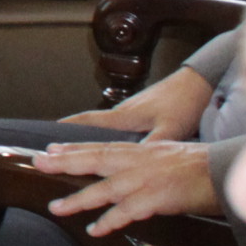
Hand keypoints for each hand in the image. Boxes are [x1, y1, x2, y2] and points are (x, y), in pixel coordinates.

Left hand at [31, 138, 220, 234]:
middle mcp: (139, 161)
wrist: (229, 171)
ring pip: (104, 189)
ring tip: (56, 208)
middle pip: (94, 160)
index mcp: (141, 150)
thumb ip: (145, 163)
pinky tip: (95, 229)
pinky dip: (110, 221)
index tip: (50, 148)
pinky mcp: (158, 198)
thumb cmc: (202, 167)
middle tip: (38, 163)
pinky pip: (127, 212)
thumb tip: (128, 173)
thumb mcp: (168, 156)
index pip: (101, 147)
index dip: (74, 147)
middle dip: (64, 162)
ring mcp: (147, 179)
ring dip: (78, 199)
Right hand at [57, 63, 214, 141]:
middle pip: (88, 125)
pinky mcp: (142, 112)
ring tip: (74, 151)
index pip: (87, 122)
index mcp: (124, 116)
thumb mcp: (171, 127)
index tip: (47, 139)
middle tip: (51, 149)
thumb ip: (152, 144)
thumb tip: (135, 163)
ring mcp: (132, 111)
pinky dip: (105, 135)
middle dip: (69, 137)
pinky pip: (116, 126)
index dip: (66, 129)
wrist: (199, 82)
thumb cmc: (184, 103)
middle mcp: (122, 112)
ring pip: (102, 126)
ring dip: (87, 137)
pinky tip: (110, 145)